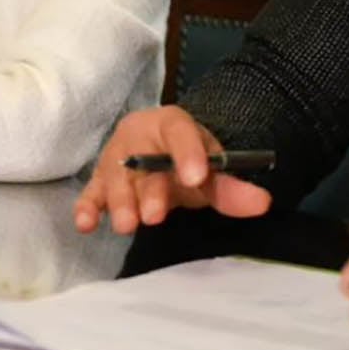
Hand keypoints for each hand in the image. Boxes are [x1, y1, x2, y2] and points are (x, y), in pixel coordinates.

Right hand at [73, 107, 272, 234]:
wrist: (165, 156)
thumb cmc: (187, 161)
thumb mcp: (212, 172)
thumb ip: (232, 188)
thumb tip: (262, 203)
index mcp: (170, 124)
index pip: (179, 132)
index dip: (187, 154)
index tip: (196, 179)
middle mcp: (138, 136)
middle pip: (142, 160)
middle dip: (149, 191)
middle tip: (155, 216)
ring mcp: (115, 158)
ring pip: (115, 177)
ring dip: (119, 202)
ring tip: (127, 225)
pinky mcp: (100, 180)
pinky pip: (91, 192)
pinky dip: (87, 207)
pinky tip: (86, 224)